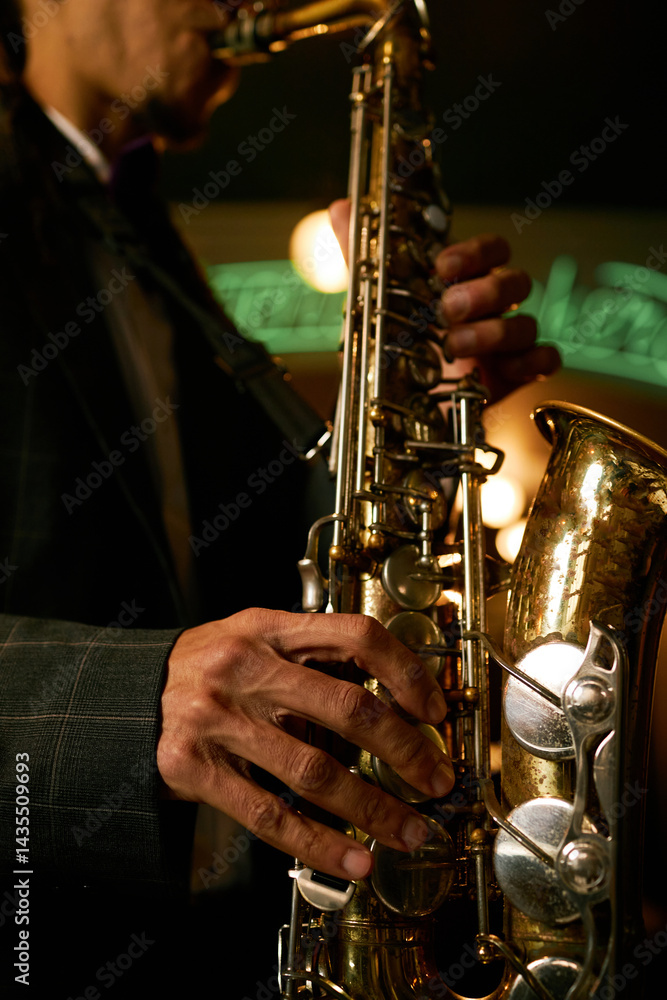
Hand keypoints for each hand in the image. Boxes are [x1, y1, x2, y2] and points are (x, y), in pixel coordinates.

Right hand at [157, 609, 454, 879]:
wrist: (130, 694)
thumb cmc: (211, 669)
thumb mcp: (259, 640)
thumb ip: (316, 660)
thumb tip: (400, 702)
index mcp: (270, 629)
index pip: (355, 636)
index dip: (406, 671)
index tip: (435, 711)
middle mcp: (246, 666)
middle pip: (347, 708)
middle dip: (406, 751)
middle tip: (438, 781)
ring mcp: (218, 718)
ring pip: (315, 770)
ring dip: (374, 808)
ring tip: (409, 831)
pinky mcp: (194, 768)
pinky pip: (269, 815)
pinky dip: (320, 844)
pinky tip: (354, 861)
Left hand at [328, 201, 559, 401]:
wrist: (399, 408)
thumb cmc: (396, 350)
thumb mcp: (375, 305)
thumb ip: (363, 259)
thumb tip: (341, 208)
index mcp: (465, 284)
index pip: (492, 250)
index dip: (475, 253)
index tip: (443, 266)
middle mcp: (491, 309)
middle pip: (515, 282)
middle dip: (484, 293)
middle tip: (447, 310)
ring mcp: (506, 343)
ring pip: (526, 323)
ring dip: (494, 332)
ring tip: (455, 346)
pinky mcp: (516, 376)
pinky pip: (545, 360)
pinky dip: (532, 362)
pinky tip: (503, 370)